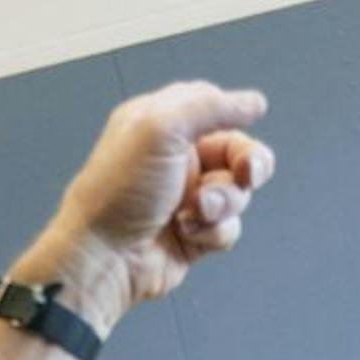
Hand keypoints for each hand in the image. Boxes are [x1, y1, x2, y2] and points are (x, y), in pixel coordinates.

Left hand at [21, 81, 275, 328]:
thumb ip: (210, 107)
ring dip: (223, 203)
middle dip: (248, 164)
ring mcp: (187, 197)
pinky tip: (186, 232)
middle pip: (238, 152)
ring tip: (195, 211)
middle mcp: (176, 158)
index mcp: (161, 124)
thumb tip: (253, 102)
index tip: (247, 121)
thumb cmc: (118, 192)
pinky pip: (228, 228)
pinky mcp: (196, 232)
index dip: (234, 114)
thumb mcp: (160, 129)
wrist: (106, 257)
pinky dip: (213, 231)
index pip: (211, 106)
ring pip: (237, 193)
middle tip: (246, 174)